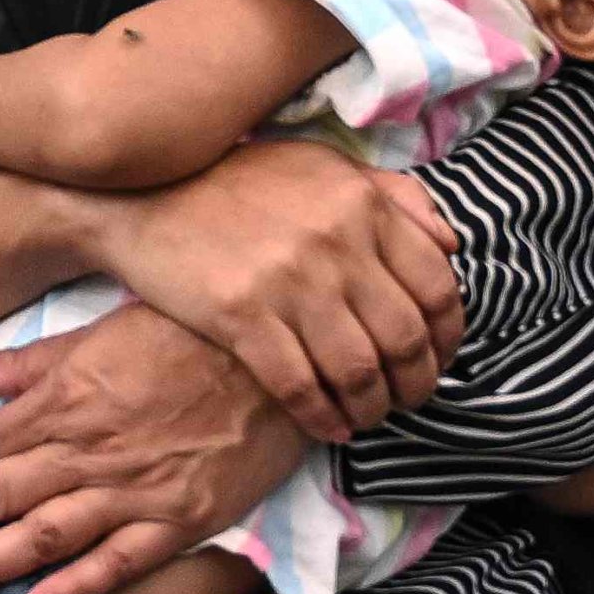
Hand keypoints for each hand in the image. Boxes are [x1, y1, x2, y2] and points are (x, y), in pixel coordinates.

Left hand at [0, 306, 306, 593]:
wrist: (278, 354)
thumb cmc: (187, 334)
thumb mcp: (98, 332)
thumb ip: (30, 362)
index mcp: (65, 400)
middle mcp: (88, 448)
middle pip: (0, 493)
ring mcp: (134, 487)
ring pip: (46, 533)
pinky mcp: (182, 517)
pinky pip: (122, 559)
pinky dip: (80, 585)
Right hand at [87, 142, 460, 441]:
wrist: (141, 196)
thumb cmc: (239, 182)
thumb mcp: (323, 167)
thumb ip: (395, 196)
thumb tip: (452, 244)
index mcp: (362, 205)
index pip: (436, 288)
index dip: (447, 337)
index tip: (438, 358)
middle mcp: (334, 242)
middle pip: (404, 338)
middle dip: (416, 383)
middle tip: (408, 400)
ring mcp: (287, 281)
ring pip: (358, 371)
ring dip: (372, 408)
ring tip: (368, 416)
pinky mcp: (240, 316)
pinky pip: (298, 385)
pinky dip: (323, 417)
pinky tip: (329, 426)